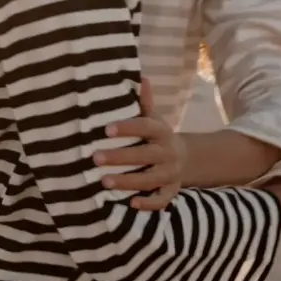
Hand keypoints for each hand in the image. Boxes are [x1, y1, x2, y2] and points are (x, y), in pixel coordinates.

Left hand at [95, 78, 184, 210]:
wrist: (185, 158)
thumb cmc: (158, 137)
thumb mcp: (154, 119)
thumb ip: (145, 102)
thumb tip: (141, 76)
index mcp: (161, 132)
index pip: (145, 127)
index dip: (127, 128)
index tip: (106, 130)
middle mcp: (167, 152)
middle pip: (145, 155)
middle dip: (121, 157)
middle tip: (95, 158)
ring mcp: (171, 173)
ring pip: (151, 179)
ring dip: (128, 181)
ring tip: (104, 182)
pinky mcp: (171, 191)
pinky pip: (162, 200)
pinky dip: (149, 204)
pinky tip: (131, 203)